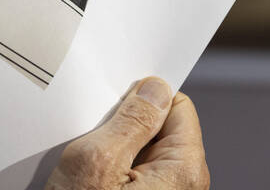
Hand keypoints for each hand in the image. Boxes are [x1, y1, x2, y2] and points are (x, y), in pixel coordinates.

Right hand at [44, 77, 208, 189]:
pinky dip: (104, 173)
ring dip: (108, 152)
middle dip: (121, 129)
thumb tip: (155, 88)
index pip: (177, 106)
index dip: (143, 99)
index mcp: (185, 172)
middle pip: (156, 131)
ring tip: (85, 170)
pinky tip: (83, 185)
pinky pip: (126, 177)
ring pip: (136, 154)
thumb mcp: (98, 161)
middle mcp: (182, 188)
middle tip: (92, 142)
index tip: (114, 103)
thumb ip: (131, 120)